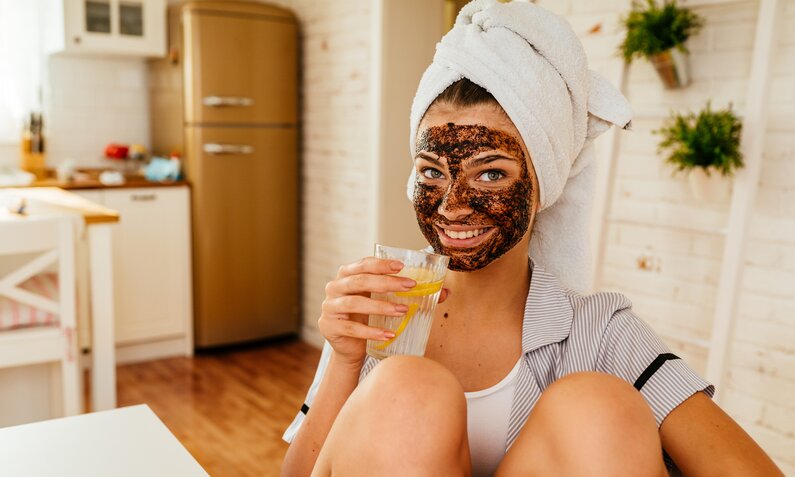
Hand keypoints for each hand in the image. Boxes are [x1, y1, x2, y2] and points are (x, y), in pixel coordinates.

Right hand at [318, 257, 448, 367]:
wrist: (350, 347)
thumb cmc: (369, 318)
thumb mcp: (385, 301)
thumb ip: (410, 294)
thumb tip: (445, 292)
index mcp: (347, 275)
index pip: (363, 264)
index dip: (381, 264)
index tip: (402, 266)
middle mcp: (335, 287)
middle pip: (360, 281)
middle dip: (386, 283)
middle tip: (410, 286)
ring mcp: (329, 307)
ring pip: (354, 304)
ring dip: (381, 307)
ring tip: (403, 310)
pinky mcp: (329, 327)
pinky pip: (351, 329)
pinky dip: (371, 332)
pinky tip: (389, 334)